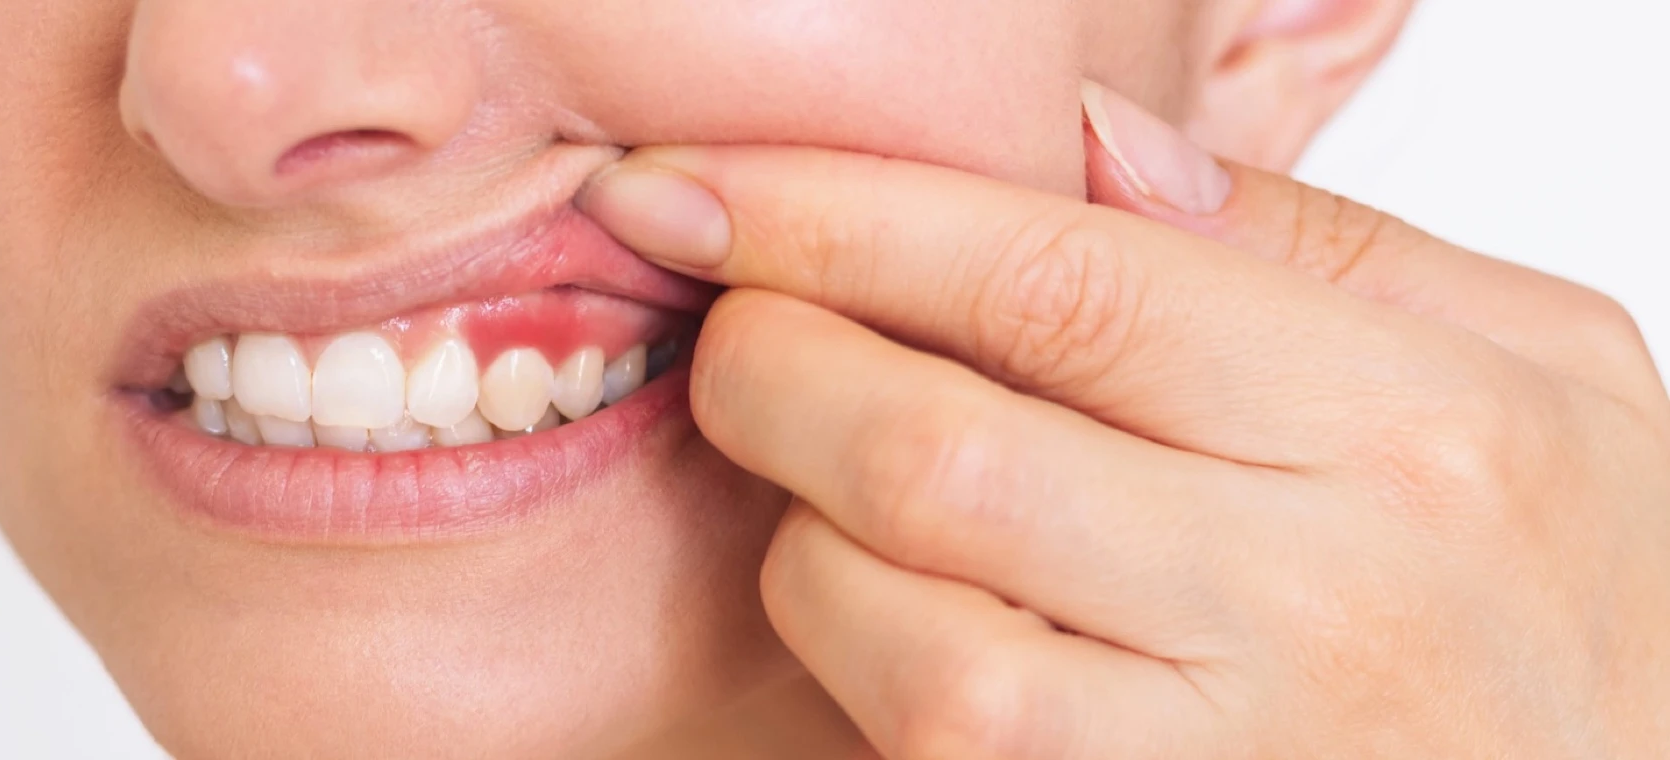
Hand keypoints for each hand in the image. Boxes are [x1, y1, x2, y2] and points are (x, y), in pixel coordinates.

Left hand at [576, 81, 1669, 757]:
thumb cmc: (1594, 595)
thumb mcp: (1539, 364)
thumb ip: (1305, 240)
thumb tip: (1071, 143)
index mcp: (1414, 422)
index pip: (1053, 277)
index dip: (834, 215)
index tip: (696, 186)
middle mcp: (1320, 598)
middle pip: (931, 448)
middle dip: (770, 366)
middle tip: (739, 327)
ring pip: (896, 628)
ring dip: (803, 536)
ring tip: (837, 487)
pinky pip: (929, 751)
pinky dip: (857, 664)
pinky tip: (890, 601)